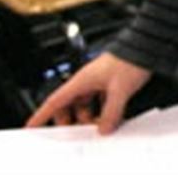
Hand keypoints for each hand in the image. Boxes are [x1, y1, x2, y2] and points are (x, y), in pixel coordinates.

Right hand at [25, 52, 149, 133]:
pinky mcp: (110, 81)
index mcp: (82, 80)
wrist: (146, 44)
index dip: (41, 114)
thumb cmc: (130, 58)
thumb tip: (104, 127)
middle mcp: (87, 80)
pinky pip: (99, 100)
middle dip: (71, 120)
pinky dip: (101, 110)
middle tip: (78, 132)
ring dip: (89, 116)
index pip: (55, 100)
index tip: (31, 125)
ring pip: (85, 103)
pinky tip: (110, 116)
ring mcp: (98, 80)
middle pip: (70, 105)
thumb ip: (111, 112)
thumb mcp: (120, 90)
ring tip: (99, 126)